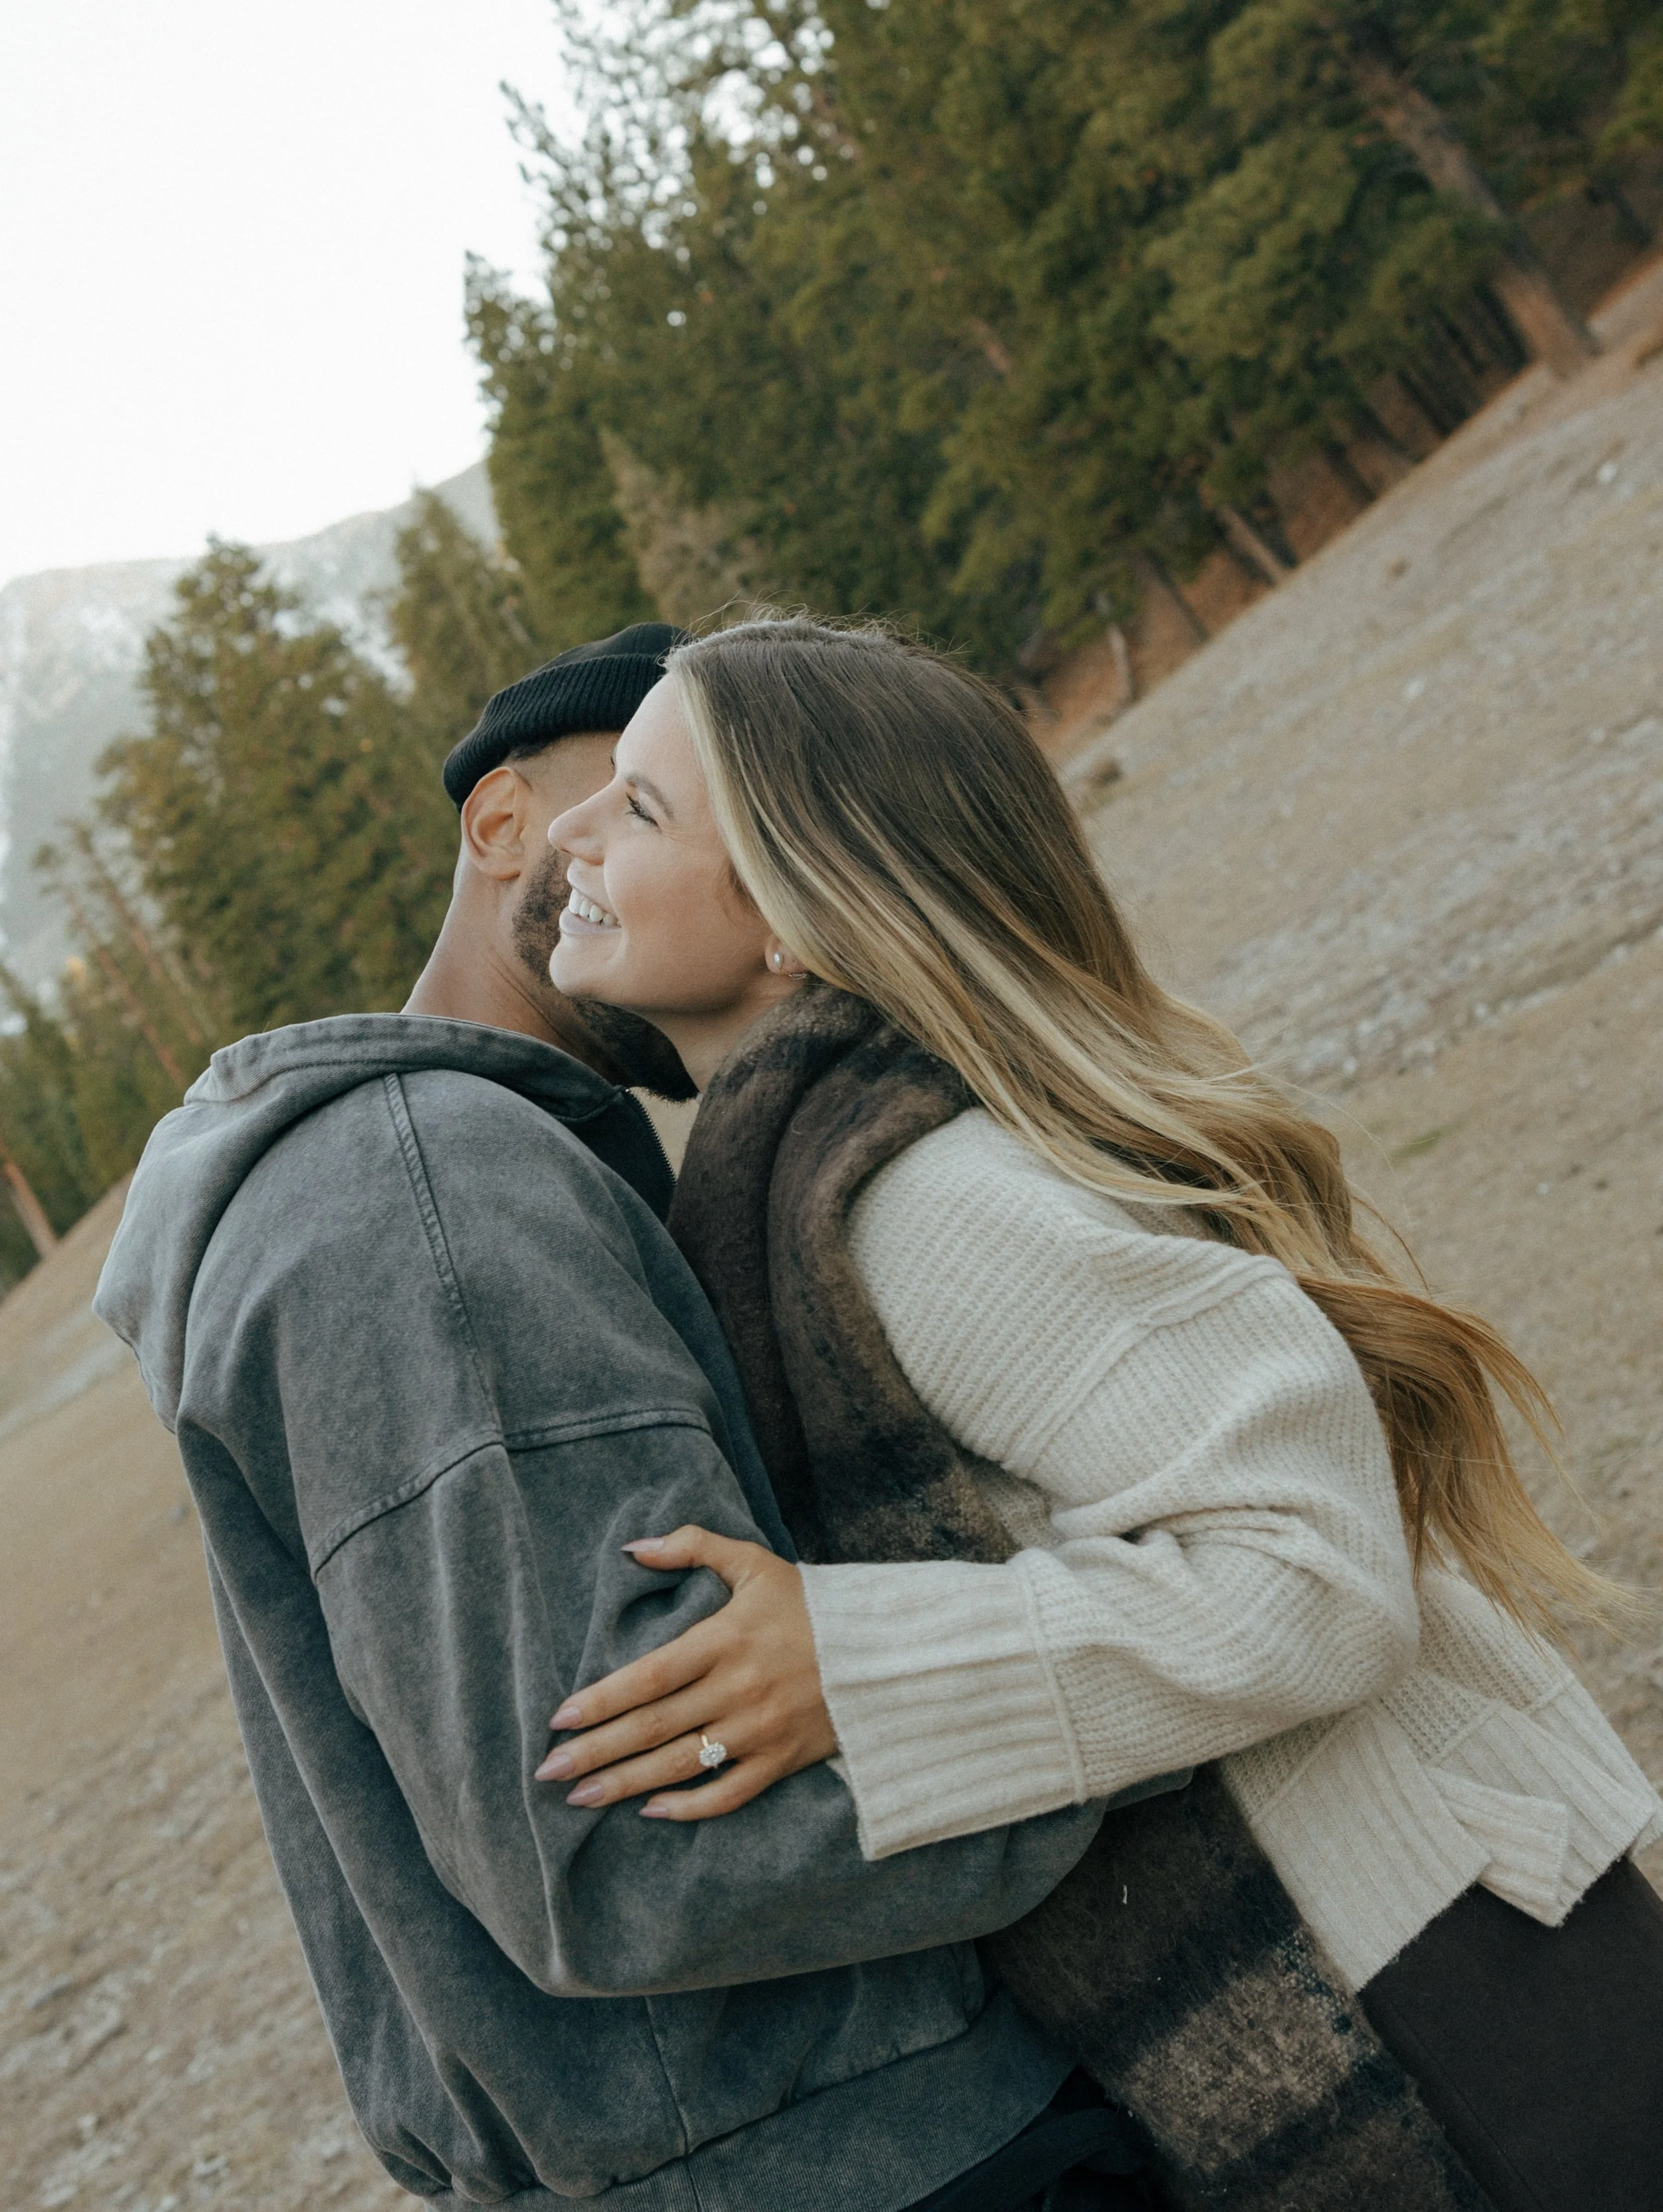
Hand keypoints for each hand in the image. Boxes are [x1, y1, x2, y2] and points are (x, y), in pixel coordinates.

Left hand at [534, 1525, 837, 1820]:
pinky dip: (689, 1808)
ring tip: (579, 1798)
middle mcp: (737, 1690)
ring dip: (625, 1785)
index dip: (600, 1700)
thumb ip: (693, 1547)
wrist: (887, 1650)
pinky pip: (728, 1793)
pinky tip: (651, 1811)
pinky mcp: (782, 1760)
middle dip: (595, 1753)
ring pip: (680, 1765)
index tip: (558, 1719)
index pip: (648, 1676)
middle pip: (653, 1728)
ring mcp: (760, 1731)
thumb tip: (634, 1548)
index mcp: (725, 1640)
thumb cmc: (811, 1604)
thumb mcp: (754, 1563)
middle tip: (547, 1772)